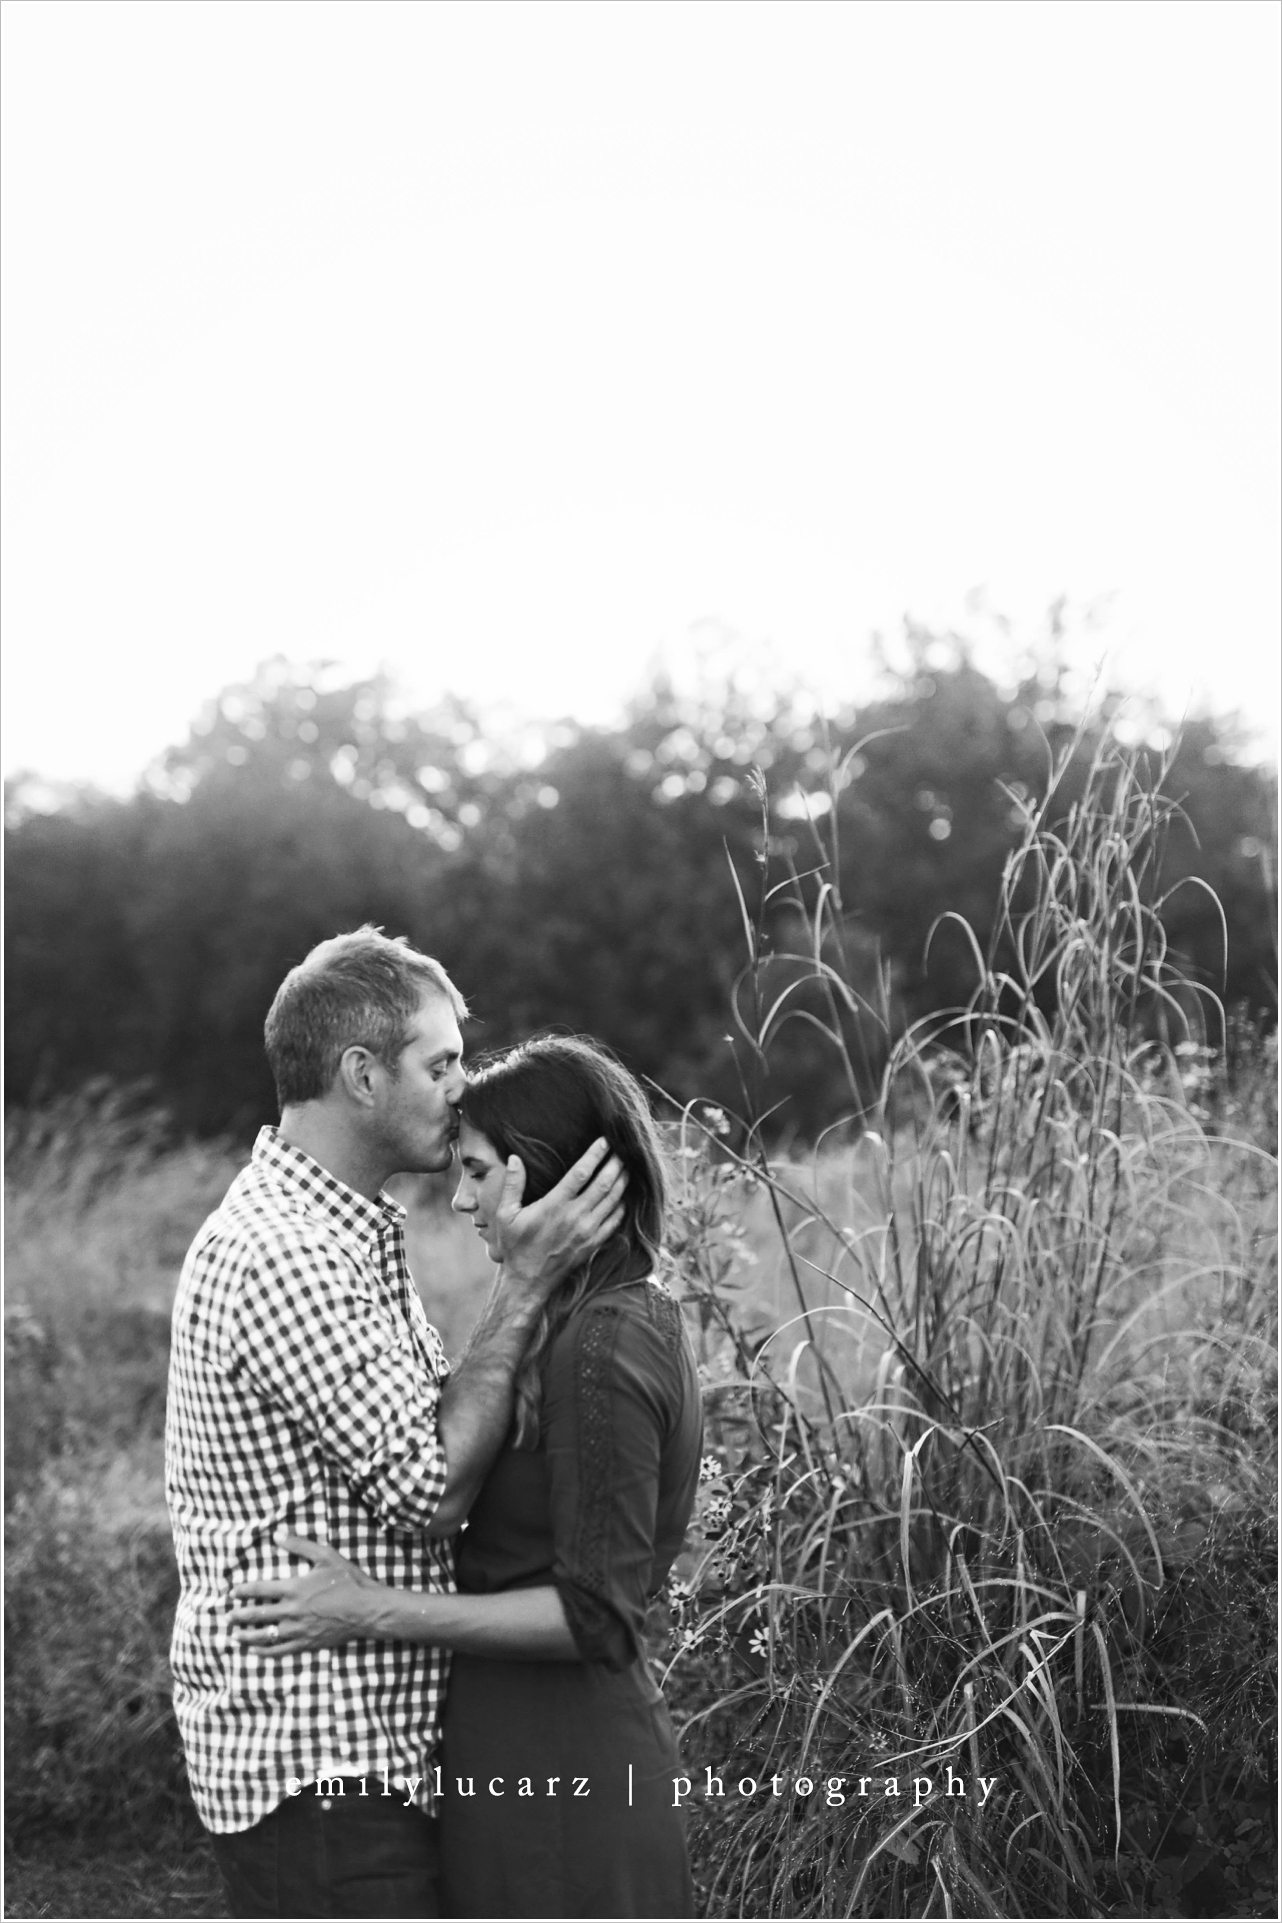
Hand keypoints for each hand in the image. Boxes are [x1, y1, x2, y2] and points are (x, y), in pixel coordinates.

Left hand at [229, 1535, 381, 1654]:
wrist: (367, 1610)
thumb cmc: (348, 1581)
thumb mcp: (326, 1556)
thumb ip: (300, 1545)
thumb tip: (277, 1535)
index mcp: (294, 1588)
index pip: (260, 1590)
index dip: (243, 1591)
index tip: (232, 1593)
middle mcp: (292, 1611)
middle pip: (258, 1615)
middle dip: (239, 1615)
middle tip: (227, 1616)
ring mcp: (298, 1630)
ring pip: (265, 1636)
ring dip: (247, 1636)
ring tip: (235, 1635)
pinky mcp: (306, 1643)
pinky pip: (280, 1650)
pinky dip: (265, 1651)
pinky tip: (256, 1651)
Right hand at [495, 1137, 626, 1290]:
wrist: (529, 1283)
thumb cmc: (515, 1247)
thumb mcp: (505, 1215)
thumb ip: (512, 1185)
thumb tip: (514, 1158)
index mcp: (554, 1206)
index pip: (580, 1173)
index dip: (595, 1155)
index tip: (604, 1141)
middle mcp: (575, 1217)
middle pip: (603, 1184)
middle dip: (616, 1164)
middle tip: (625, 1149)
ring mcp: (587, 1232)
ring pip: (613, 1201)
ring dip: (622, 1182)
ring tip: (628, 1166)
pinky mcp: (594, 1244)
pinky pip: (615, 1221)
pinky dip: (622, 1206)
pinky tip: (624, 1196)